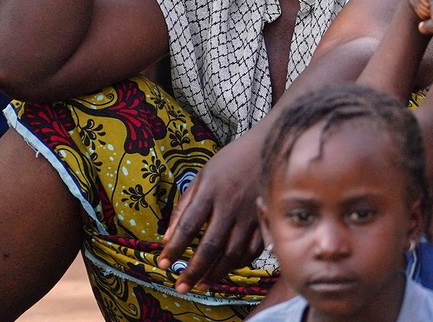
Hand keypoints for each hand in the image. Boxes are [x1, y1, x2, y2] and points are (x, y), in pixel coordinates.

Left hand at [158, 134, 264, 293]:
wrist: (270, 145)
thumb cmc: (232, 160)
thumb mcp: (202, 175)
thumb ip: (184, 205)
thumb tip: (168, 237)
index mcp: (210, 191)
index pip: (187, 226)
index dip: (174, 249)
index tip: (163, 264)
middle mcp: (230, 205)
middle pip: (210, 246)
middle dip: (193, 270)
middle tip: (181, 286)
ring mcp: (251, 213)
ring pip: (232, 252)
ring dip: (216, 273)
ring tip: (202, 285)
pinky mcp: (266, 218)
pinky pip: (254, 249)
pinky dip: (240, 263)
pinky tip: (228, 269)